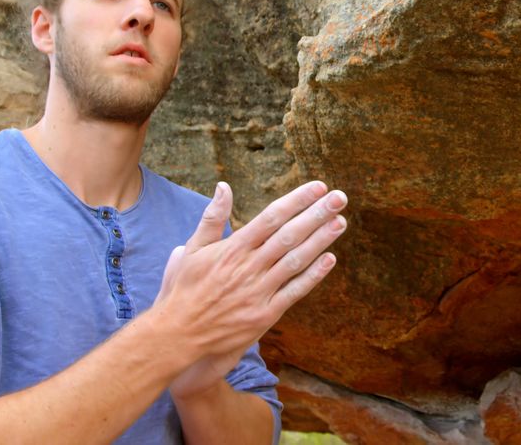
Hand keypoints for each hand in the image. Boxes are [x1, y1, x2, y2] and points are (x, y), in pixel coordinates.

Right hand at [154, 180, 346, 397]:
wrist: (179, 334)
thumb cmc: (185, 288)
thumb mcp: (192, 249)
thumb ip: (212, 217)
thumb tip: (224, 186)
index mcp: (232, 248)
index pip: (271, 217)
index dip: (296, 201)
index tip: (317, 187)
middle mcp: (248, 267)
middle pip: (289, 235)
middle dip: (316, 214)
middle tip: (340, 198)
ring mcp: (259, 291)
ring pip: (296, 260)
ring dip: (321, 240)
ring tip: (340, 222)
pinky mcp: (265, 314)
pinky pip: (294, 291)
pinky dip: (313, 275)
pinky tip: (330, 259)